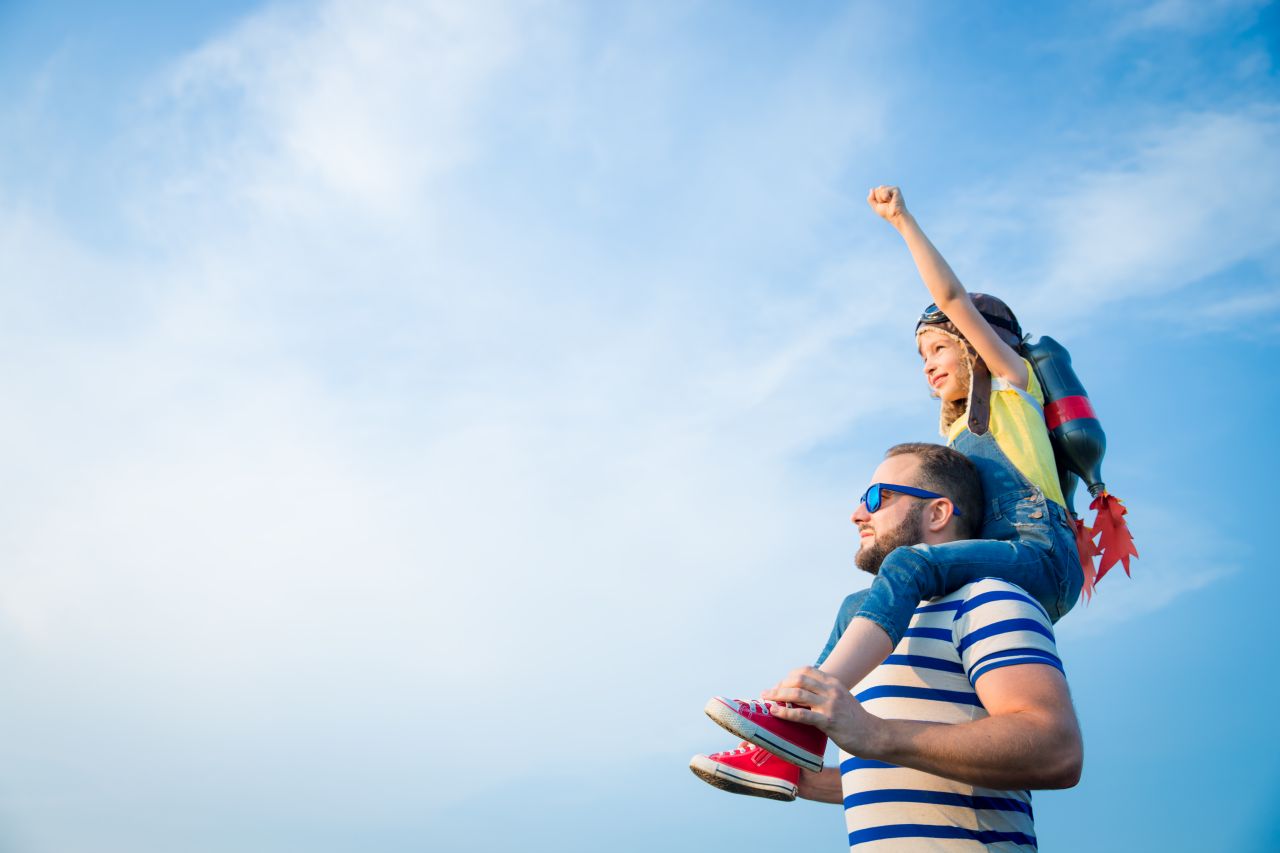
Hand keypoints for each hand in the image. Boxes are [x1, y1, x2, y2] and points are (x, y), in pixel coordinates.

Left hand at [762, 666, 883, 757]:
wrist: (875, 736)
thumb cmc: (856, 721)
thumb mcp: (842, 700)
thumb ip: (825, 695)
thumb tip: (802, 697)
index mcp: (834, 683)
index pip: (806, 670)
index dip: (789, 676)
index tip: (780, 686)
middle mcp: (831, 690)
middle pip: (798, 679)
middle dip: (780, 685)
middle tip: (768, 694)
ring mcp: (831, 705)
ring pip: (798, 694)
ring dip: (778, 696)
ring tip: (766, 700)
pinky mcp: (830, 721)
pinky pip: (802, 715)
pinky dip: (785, 713)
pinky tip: (775, 713)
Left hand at [866, 184, 907, 224]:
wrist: (895, 216)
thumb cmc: (887, 212)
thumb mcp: (875, 206)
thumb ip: (871, 198)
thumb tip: (872, 189)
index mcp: (883, 193)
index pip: (873, 191)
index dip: (876, 200)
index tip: (882, 204)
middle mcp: (887, 190)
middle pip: (876, 189)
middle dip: (878, 198)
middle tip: (886, 203)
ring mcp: (891, 189)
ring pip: (880, 189)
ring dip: (882, 198)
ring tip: (889, 202)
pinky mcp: (896, 189)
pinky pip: (885, 190)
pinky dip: (886, 197)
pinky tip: (891, 200)